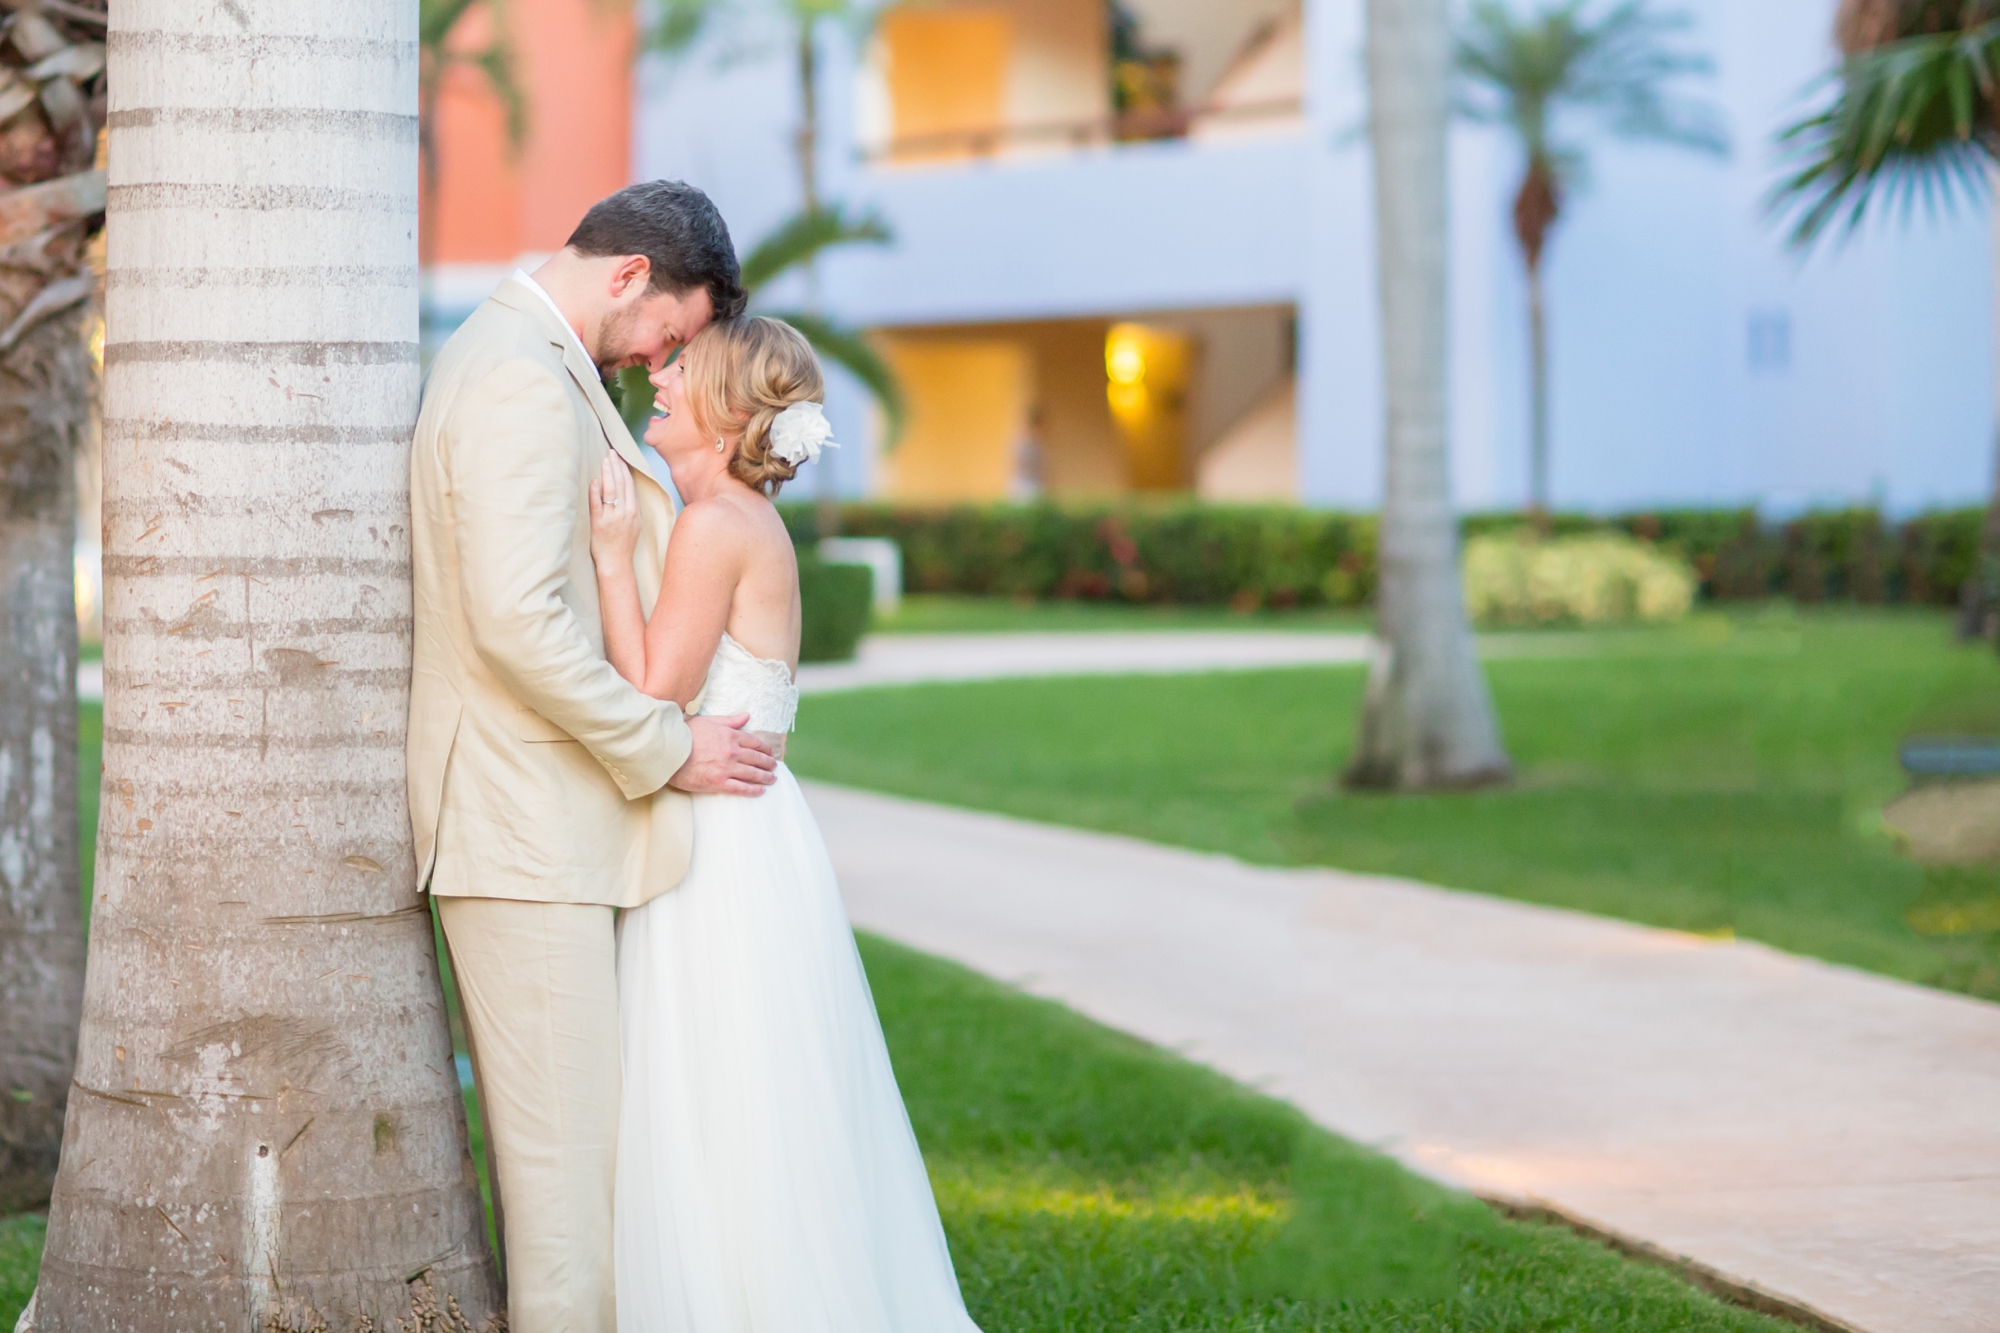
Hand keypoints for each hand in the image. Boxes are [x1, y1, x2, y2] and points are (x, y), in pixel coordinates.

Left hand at [588, 452, 640, 568]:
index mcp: (634, 511)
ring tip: (604, 460)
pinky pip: (597, 504)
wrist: (616, 562)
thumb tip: (626, 491)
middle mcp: (625, 512)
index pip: (629, 484)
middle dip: (616, 466)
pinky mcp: (599, 523)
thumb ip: (631, 507)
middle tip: (611, 452)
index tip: (619, 457)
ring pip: (611, 490)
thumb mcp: (634, 524)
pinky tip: (595, 481)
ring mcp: (612, 517)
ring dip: (608, 473)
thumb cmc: (623, 544)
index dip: (624, 469)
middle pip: (621, 484)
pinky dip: (596, 491)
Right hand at [670, 714, 777, 795]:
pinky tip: (761, 790)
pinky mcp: (718, 783)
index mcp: (731, 736)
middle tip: (774, 767)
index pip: (755, 742)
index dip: (765, 749)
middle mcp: (732, 752)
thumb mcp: (709, 721)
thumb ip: (730, 720)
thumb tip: (747, 716)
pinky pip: (741, 788)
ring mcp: (726, 768)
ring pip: (753, 774)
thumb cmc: (686, 734)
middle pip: (757, 759)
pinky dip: (753, 790)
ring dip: (765, 777)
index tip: (770, 753)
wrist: (670, 752)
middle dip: (768, 763)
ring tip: (772, 779)